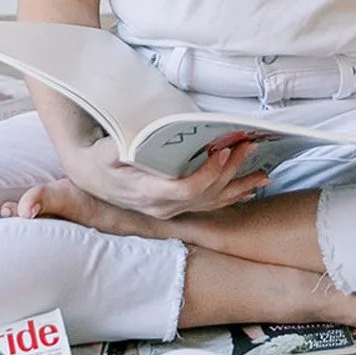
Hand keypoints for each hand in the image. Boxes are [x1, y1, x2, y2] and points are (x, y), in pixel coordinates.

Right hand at [59, 132, 269, 219]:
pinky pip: (209, 205)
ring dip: (239, 186)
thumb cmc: (100, 160)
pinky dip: (231, 196)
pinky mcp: (177, 207)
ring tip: (264, 173)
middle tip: (249, 145)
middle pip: (206, 193)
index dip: (206, 174)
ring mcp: (172, 210)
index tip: (221, 151)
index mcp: (148, 193)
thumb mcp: (104, 152)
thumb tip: (128, 144)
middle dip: (230, 169)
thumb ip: (117, 149)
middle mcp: (163, 207)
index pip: (185, 189)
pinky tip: (248, 189)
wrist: (92, 177)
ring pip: (213, 202)